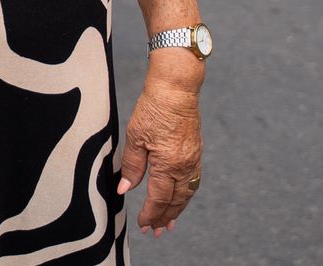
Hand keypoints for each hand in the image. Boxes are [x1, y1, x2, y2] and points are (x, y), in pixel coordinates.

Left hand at [119, 74, 203, 236]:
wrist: (176, 90)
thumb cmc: (154, 110)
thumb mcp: (135, 137)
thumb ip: (132, 166)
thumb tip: (125, 189)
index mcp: (168, 165)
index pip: (159, 199)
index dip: (150, 214)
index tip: (143, 225)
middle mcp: (184, 167)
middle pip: (176, 201)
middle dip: (165, 218)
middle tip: (157, 232)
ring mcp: (193, 160)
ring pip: (186, 193)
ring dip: (177, 209)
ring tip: (169, 222)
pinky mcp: (196, 152)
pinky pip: (192, 181)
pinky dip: (185, 195)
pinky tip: (179, 198)